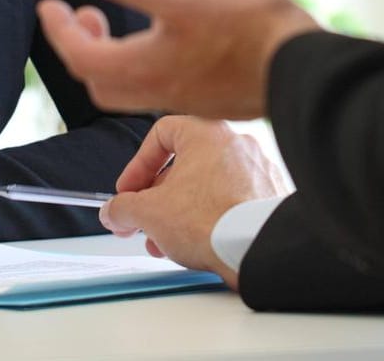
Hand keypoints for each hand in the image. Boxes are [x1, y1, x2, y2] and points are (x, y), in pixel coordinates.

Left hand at [36, 0, 318, 117]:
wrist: (304, 69)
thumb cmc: (245, 31)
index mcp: (144, 70)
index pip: (81, 57)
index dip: (59, 30)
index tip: (48, 5)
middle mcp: (160, 91)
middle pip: (103, 78)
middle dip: (86, 45)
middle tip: (86, 14)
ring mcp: (190, 94)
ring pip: (139, 74)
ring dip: (125, 42)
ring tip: (135, 6)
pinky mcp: (215, 90)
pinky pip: (175, 66)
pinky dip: (165, 37)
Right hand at [100, 116, 289, 290]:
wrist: (260, 249)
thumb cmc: (213, 221)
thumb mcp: (149, 214)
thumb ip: (122, 208)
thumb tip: (114, 212)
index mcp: (206, 134)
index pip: (161, 134)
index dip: (137, 165)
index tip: (128, 191)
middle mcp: (236, 144)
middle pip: (184, 165)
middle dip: (157, 198)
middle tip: (143, 222)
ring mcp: (257, 170)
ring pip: (207, 186)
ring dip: (180, 212)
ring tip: (167, 243)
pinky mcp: (270, 197)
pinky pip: (232, 201)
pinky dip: (210, 219)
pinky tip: (198, 245)